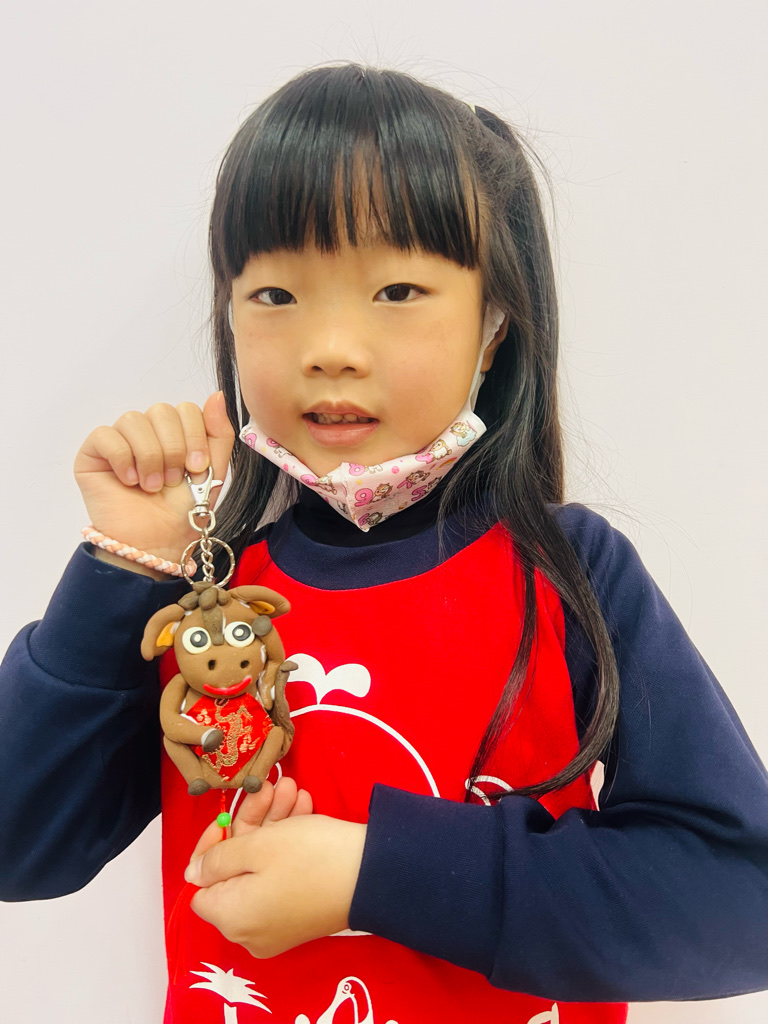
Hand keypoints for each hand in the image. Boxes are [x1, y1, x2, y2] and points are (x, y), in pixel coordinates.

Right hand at [74, 391, 234, 564]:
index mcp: (176, 433)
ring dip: (149, 457)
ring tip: (152, 486)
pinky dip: (122, 458)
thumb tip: (217, 395)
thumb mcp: (213, 471)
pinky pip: (105, 435)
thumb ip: (219, 433)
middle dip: (174, 448)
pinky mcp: (93, 454)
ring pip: (133, 419)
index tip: (196, 470)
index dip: (194, 437)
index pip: (186, 409)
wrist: (158, 542)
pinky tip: (130, 481)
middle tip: (173, 481)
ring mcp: (119, 440)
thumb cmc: (183, 512)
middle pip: (162, 410)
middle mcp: (147, 432)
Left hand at [185, 778, 366, 957]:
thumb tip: (193, 873)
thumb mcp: (256, 846)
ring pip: (262, 868)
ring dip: (274, 825)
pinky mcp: (301, 915)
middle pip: (236, 870)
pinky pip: (281, 878)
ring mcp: (278, 925)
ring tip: (293, 789)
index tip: (228, 814)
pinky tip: (304, 809)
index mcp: (232, 918)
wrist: (373, 875)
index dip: (211, 846)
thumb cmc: (311, 858)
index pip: (201, 883)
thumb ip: (217, 859)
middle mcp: (250, 930)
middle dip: (253, 823)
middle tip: (270, 788)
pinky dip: (288, 845)